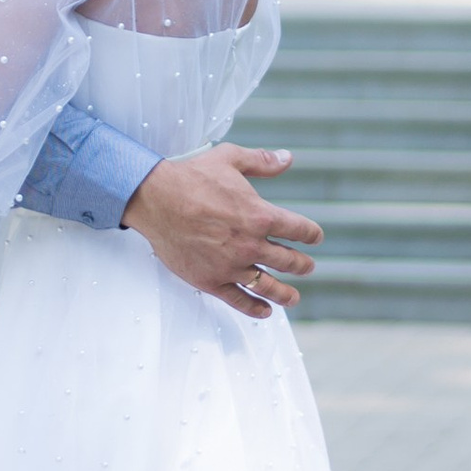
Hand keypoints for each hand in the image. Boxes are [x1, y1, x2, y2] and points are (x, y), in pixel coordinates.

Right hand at [121, 143, 322, 319]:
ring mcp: (231, 266)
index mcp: (260, 216)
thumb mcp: (230, 158)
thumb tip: (287, 159)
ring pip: (267, 286)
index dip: (311, 234)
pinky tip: (264, 311)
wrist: (156, 200)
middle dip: (301, 264)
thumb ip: (262, 161)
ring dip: (285, 293)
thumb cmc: (191, 177)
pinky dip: (255, 308)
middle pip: (287, 260)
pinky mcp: (211, 281)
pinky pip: (239, 300)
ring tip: (294, 297)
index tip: (315, 237)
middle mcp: (250, 245)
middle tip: (307, 267)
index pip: (298, 230)